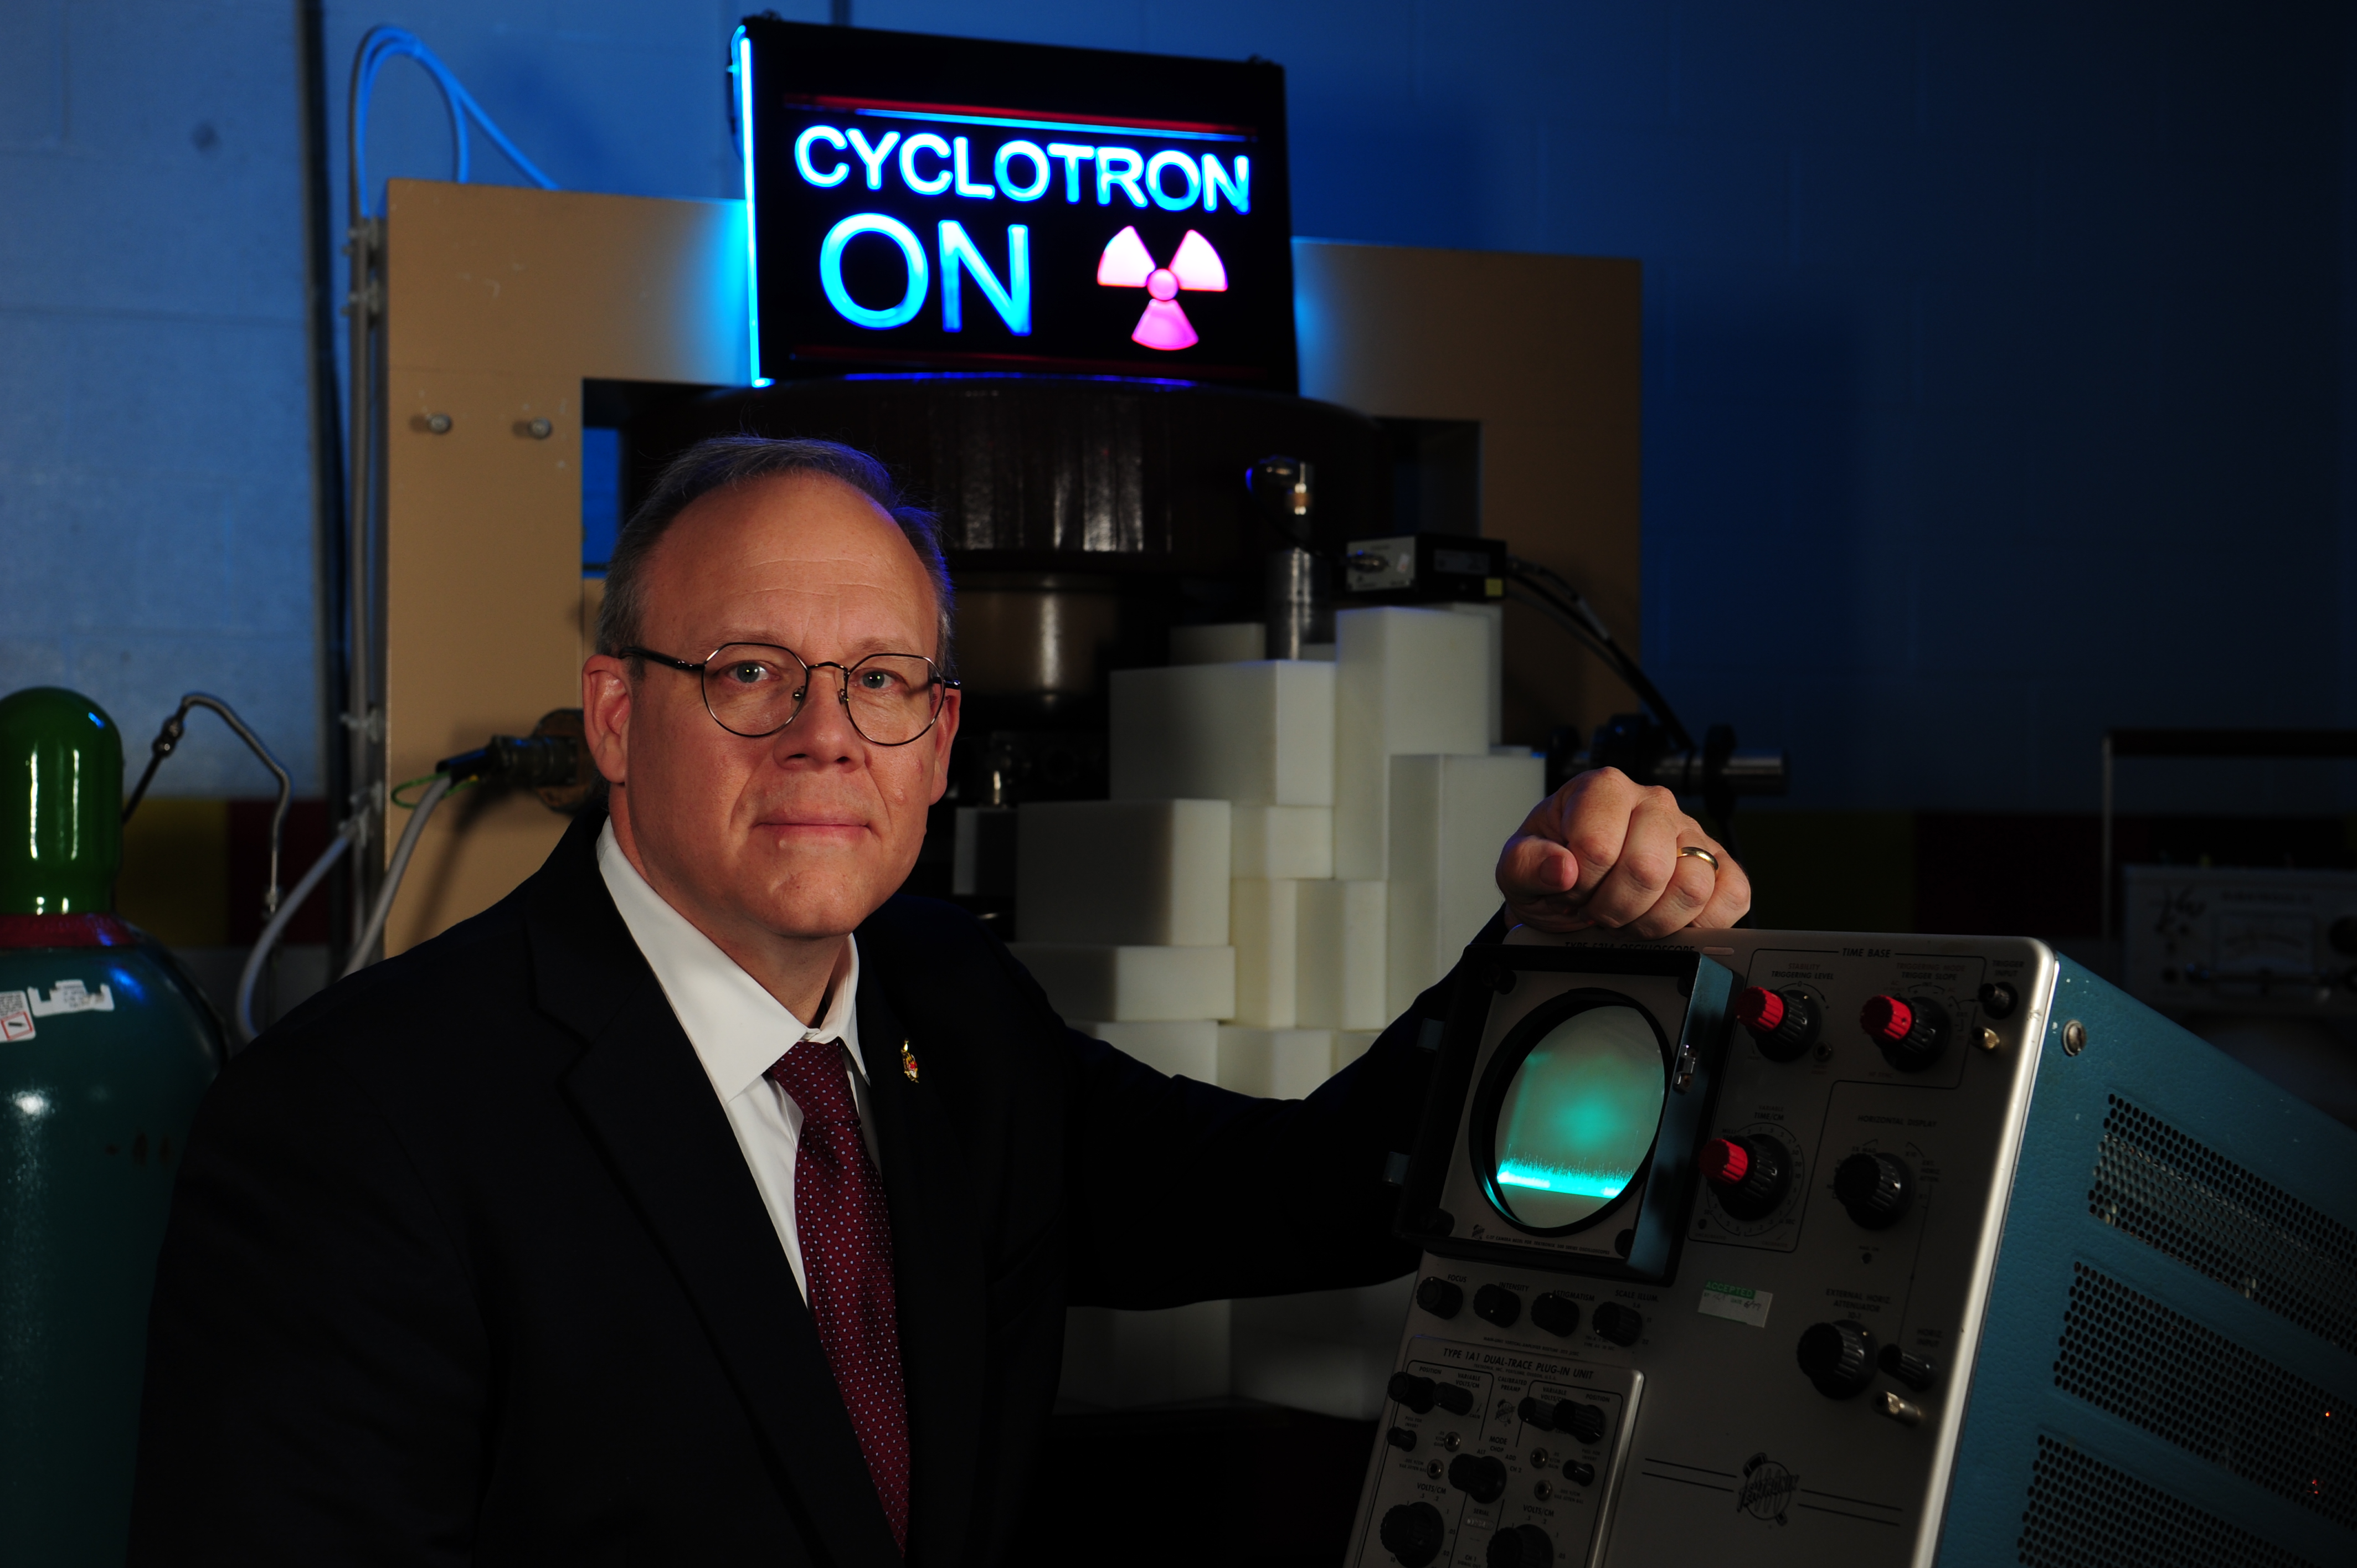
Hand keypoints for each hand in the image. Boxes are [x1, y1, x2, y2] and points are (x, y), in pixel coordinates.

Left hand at [1495, 768, 1750, 935]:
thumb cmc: (1552, 864)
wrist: (1574, 880)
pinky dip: (1698, 922)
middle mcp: (1653, 802)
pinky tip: (1664, 916)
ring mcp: (1691, 832)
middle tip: (1598, 907)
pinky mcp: (1721, 865)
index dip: (1581, 883)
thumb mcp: (1517, 866)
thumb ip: (1527, 864)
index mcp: (1604, 789)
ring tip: (1629, 912)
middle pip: (1647, 870)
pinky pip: (1730, 897)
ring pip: (1691, 886)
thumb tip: (1562, 869)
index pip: (1599, 847)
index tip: (1572, 886)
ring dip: (1652, 919)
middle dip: (1614, 906)